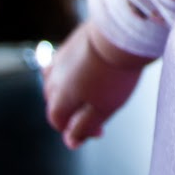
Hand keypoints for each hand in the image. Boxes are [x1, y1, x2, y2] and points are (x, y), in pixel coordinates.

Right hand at [42, 21, 151, 148]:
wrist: (121, 32)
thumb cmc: (114, 73)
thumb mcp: (102, 109)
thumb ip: (84, 128)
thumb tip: (71, 142)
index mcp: (59, 98)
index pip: (58, 121)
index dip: (76, 131)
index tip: (99, 131)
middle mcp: (53, 77)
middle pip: (55, 101)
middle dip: (72, 111)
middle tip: (96, 112)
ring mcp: (61, 57)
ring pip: (56, 80)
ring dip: (69, 90)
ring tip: (88, 93)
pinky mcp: (72, 41)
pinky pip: (64, 60)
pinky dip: (71, 70)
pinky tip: (84, 68)